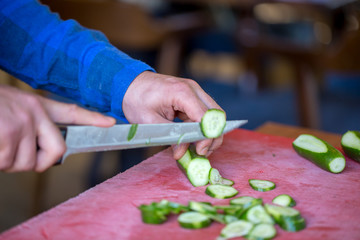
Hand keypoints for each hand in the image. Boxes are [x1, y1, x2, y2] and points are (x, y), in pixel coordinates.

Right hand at [0, 85, 114, 171]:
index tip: (110, 123)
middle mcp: (34, 113)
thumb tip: (45, 153)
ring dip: (6, 162)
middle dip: (35, 162)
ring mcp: (20, 123)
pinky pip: (5, 163)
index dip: (92, 119)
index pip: (72, 112)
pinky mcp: (5, 133)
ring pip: (25, 163)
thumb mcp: (12, 107)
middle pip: (53, 153)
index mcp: (36, 106)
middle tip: (13, 154)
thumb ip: (33, 126)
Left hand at [122, 71, 223, 159]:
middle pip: (216, 115)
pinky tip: (191, 141)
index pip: (206, 117)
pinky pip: (203, 114)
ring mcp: (194, 92)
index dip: (206, 136)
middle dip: (213, 136)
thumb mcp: (149, 121)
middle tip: (202, 153)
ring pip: (213, 116)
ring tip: (197, 150)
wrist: (130, 84)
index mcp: (182, 92)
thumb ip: (169, 136)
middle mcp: (193, 89)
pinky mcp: (192, 97)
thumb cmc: (136, 99)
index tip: (200, 151)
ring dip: (208, 133)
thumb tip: (182, 152)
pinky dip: (201, 128)